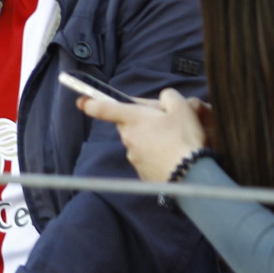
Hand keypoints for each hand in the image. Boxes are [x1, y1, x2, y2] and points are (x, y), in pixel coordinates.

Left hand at [78, 88, 206, 182]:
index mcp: (132, 119)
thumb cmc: (185, 138)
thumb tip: (163, 100)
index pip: (103, 108)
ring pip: (138, 141)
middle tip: (165, 121)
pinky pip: (146, 157)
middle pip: (128, 123)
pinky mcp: (142, 172)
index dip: (90, 103)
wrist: (192, 175)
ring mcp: (133, 156)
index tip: (81, 101)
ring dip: (150, 138)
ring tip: (175, 141)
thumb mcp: (183, 108)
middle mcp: (127, 137)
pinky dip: (156, 155)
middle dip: (141, 120)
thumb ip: (169, 97)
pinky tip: (173, 156)